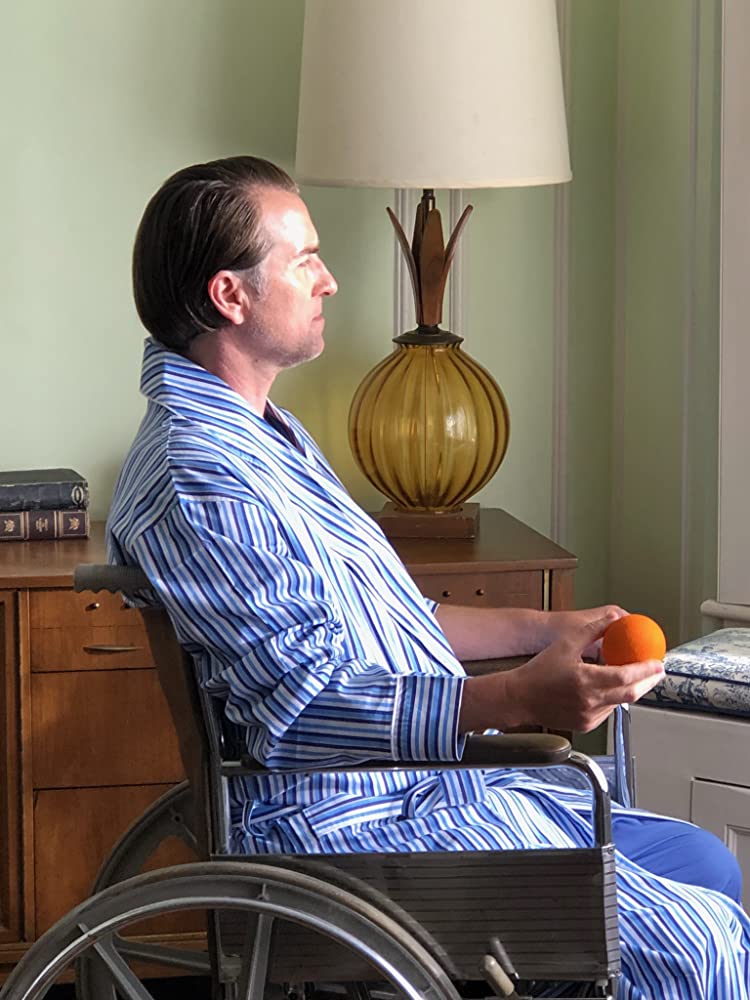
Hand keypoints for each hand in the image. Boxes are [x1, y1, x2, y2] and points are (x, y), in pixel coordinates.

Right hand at [459, 611, 663, 734]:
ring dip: (632, 690)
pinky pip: (608, 711)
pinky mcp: (586, 725)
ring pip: (620, 703)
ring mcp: (588, 717)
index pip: (625, 677)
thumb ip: (592, 630)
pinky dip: (615, 699)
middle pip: (631, 694)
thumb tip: (613, 619)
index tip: (658, 662)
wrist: (520, 698)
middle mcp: (589, 702)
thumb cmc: (539, 671)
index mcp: (585, 681)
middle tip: (657, 671)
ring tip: (637, 677)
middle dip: (648, 682)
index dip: (645, 670)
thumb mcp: (565, 643)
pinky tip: (613, 688)